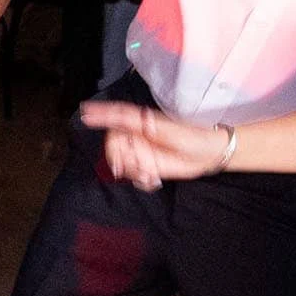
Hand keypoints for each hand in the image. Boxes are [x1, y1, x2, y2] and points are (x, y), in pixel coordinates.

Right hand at [80, 100, 229, 189]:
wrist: (210, 154)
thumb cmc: (192, 135)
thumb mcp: (166, 128)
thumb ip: (142, 123)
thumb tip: (121, 117)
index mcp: (141, 122)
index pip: (116, 117)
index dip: (100, 115)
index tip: (85, 114)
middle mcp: (138, 136)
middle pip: (114, 144)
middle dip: (118, 157)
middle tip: (126, 167)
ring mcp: (142, 152)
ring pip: (122, 162)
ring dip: (131, 171)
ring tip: (148, 176)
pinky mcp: (147, 167)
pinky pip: (133, 176)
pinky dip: (139, 181)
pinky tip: (152, 181)